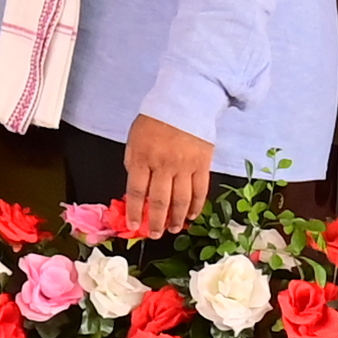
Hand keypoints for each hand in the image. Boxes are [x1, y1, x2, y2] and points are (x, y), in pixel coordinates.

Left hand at [123, 113, 215, 237]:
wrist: (184, 104)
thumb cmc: (155, 121)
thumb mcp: (134, 139)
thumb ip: (134, 163)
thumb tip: (136, 188)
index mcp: (142, 157)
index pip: (136, 191)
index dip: (135, 211)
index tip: (135, 225)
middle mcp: (163, 165)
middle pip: (160, 200)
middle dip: (156, 221)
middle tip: (155, 234)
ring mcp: (185, 167)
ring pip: (181, 200)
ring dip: (176, 218)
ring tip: (172, 228)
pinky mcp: (203, 166)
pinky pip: (200, 191)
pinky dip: (196, 207)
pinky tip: (190, 215)